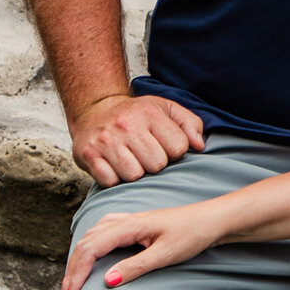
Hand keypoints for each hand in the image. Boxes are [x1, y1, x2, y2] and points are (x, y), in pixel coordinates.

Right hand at [57, 201, 224, 289]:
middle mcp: (124, 220)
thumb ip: (136, 267)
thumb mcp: (166, 254)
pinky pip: (101, 234)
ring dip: (78, 260)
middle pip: (86, 243)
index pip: (90, 249)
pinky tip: (88, 259)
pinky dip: (89, 249)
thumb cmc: (193, 234)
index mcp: (129, 225)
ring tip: (71, 284)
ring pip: (91, 237)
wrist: (213, 219)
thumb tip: (107, 282)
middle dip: (72, 270)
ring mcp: (128, 221)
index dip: (76, 274)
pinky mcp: (133, 226)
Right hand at [69, 93, 206, 186]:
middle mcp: (127, 125)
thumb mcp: (165, 108)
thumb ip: (190, 124)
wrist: (94, 110)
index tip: (164, 146)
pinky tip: (114, 166)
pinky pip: (110, 181)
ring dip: (135, 173)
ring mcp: (106, 141)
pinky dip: (114, 179)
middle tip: (146, 154)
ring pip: (134, 175)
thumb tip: (200, 146)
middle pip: (157, 164)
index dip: (174, 151)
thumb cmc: (136, 114)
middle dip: (155, 164)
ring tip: (131, 160)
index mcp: (150, 113)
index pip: (178, 148)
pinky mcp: (89, 155)